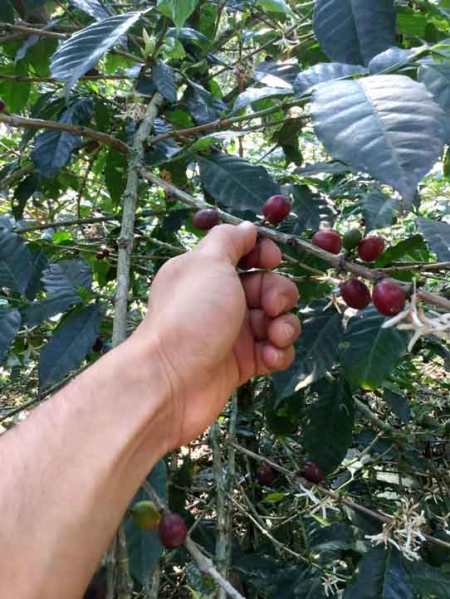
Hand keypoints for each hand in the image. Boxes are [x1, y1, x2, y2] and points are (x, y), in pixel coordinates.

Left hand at [135, 222, 299, 448]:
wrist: (173, 381)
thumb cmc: (191, 315)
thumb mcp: (207, 263)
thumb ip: (228, 240)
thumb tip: (247, 227)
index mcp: (207, 272)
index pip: (245, 254)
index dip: (263, 254)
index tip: (272, 260)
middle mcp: (220, 300)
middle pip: (268, 287)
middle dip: (280, 294)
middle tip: (272, 307)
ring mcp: (233, 333)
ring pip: (276, 320)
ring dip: (285, 326)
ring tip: (274, 337)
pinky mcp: (243, 363)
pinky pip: (274, 351)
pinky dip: (278, 352)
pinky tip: (269, 358)